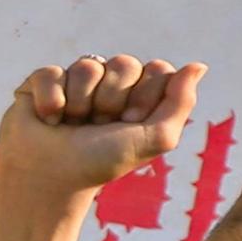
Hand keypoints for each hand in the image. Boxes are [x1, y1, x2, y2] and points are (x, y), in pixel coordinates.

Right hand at [0, 56, 208, 240]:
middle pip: (125, 63)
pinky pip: (52, 72)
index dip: (145, 97)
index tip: (131, 124)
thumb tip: (198, 65)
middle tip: (100, 126)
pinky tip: (49, 120)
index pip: (158, 69)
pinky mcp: (42, 81)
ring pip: (88, 66)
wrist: (52, 178)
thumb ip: (181, 102)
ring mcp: (76, 79)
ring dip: (81, 103)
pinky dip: (51, 101)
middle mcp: (110, 82)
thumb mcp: (155, 137)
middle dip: (113, 100)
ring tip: (74, 125)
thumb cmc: (105, 160)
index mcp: (141, 93)